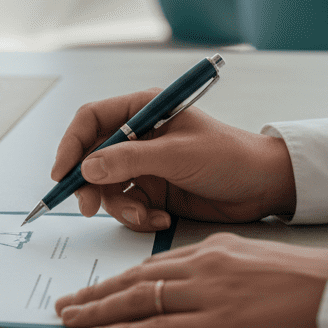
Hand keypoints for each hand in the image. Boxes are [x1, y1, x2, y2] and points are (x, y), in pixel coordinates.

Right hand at [52, 88, 297, 231]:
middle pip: (91, 158)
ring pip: (107, 187)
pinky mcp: (153, 191)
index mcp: (144, 109)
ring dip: (119, 206)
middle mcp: (138, 136)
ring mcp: (144, 165)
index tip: (61, 173)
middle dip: (89, 184)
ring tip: (145, 215)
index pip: (91, 120)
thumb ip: (129, 160)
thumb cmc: (230, 157)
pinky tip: (160, 218)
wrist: (265, 187)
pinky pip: (127, 205)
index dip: (71, 145)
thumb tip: (86, 168)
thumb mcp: (177, 155)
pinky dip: (137, 216)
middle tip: (88, 208)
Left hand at [54, 233, 327, 327]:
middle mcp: (202, 267)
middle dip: (95, 294)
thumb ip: (223, 269)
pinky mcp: (217, 326)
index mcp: (213, 250)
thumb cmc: (312, 282)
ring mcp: (207, 296)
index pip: (152, 265)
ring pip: (137, 302)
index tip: (95, 288)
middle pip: (134, 281)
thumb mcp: (257, 262)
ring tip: (68, 320)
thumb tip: (198, 284)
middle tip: (65, 304)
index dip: (118, 279)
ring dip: (96, 312)